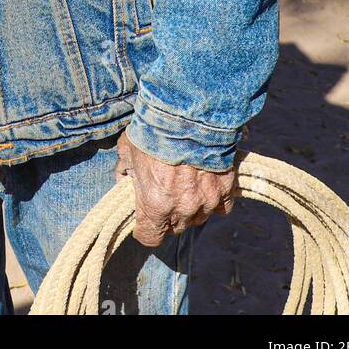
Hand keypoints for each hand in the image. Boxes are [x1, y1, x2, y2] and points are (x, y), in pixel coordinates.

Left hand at [115, 127, 239, 246]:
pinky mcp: (225, 189)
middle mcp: (182, 209)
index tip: (142, 220)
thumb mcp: (128, 149)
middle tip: (164, 196)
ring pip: (198, 218)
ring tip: (186, 187)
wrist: (188, 111)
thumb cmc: (154, 131)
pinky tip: (207, 186)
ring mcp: (206, 201)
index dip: (144, 229)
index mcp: (155, 204)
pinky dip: (215, 201)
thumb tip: (122, 178)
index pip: (150, 237)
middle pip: (175, 228)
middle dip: (167, 217)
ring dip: (191, 209)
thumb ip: (125, 169)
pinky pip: (222, 207)